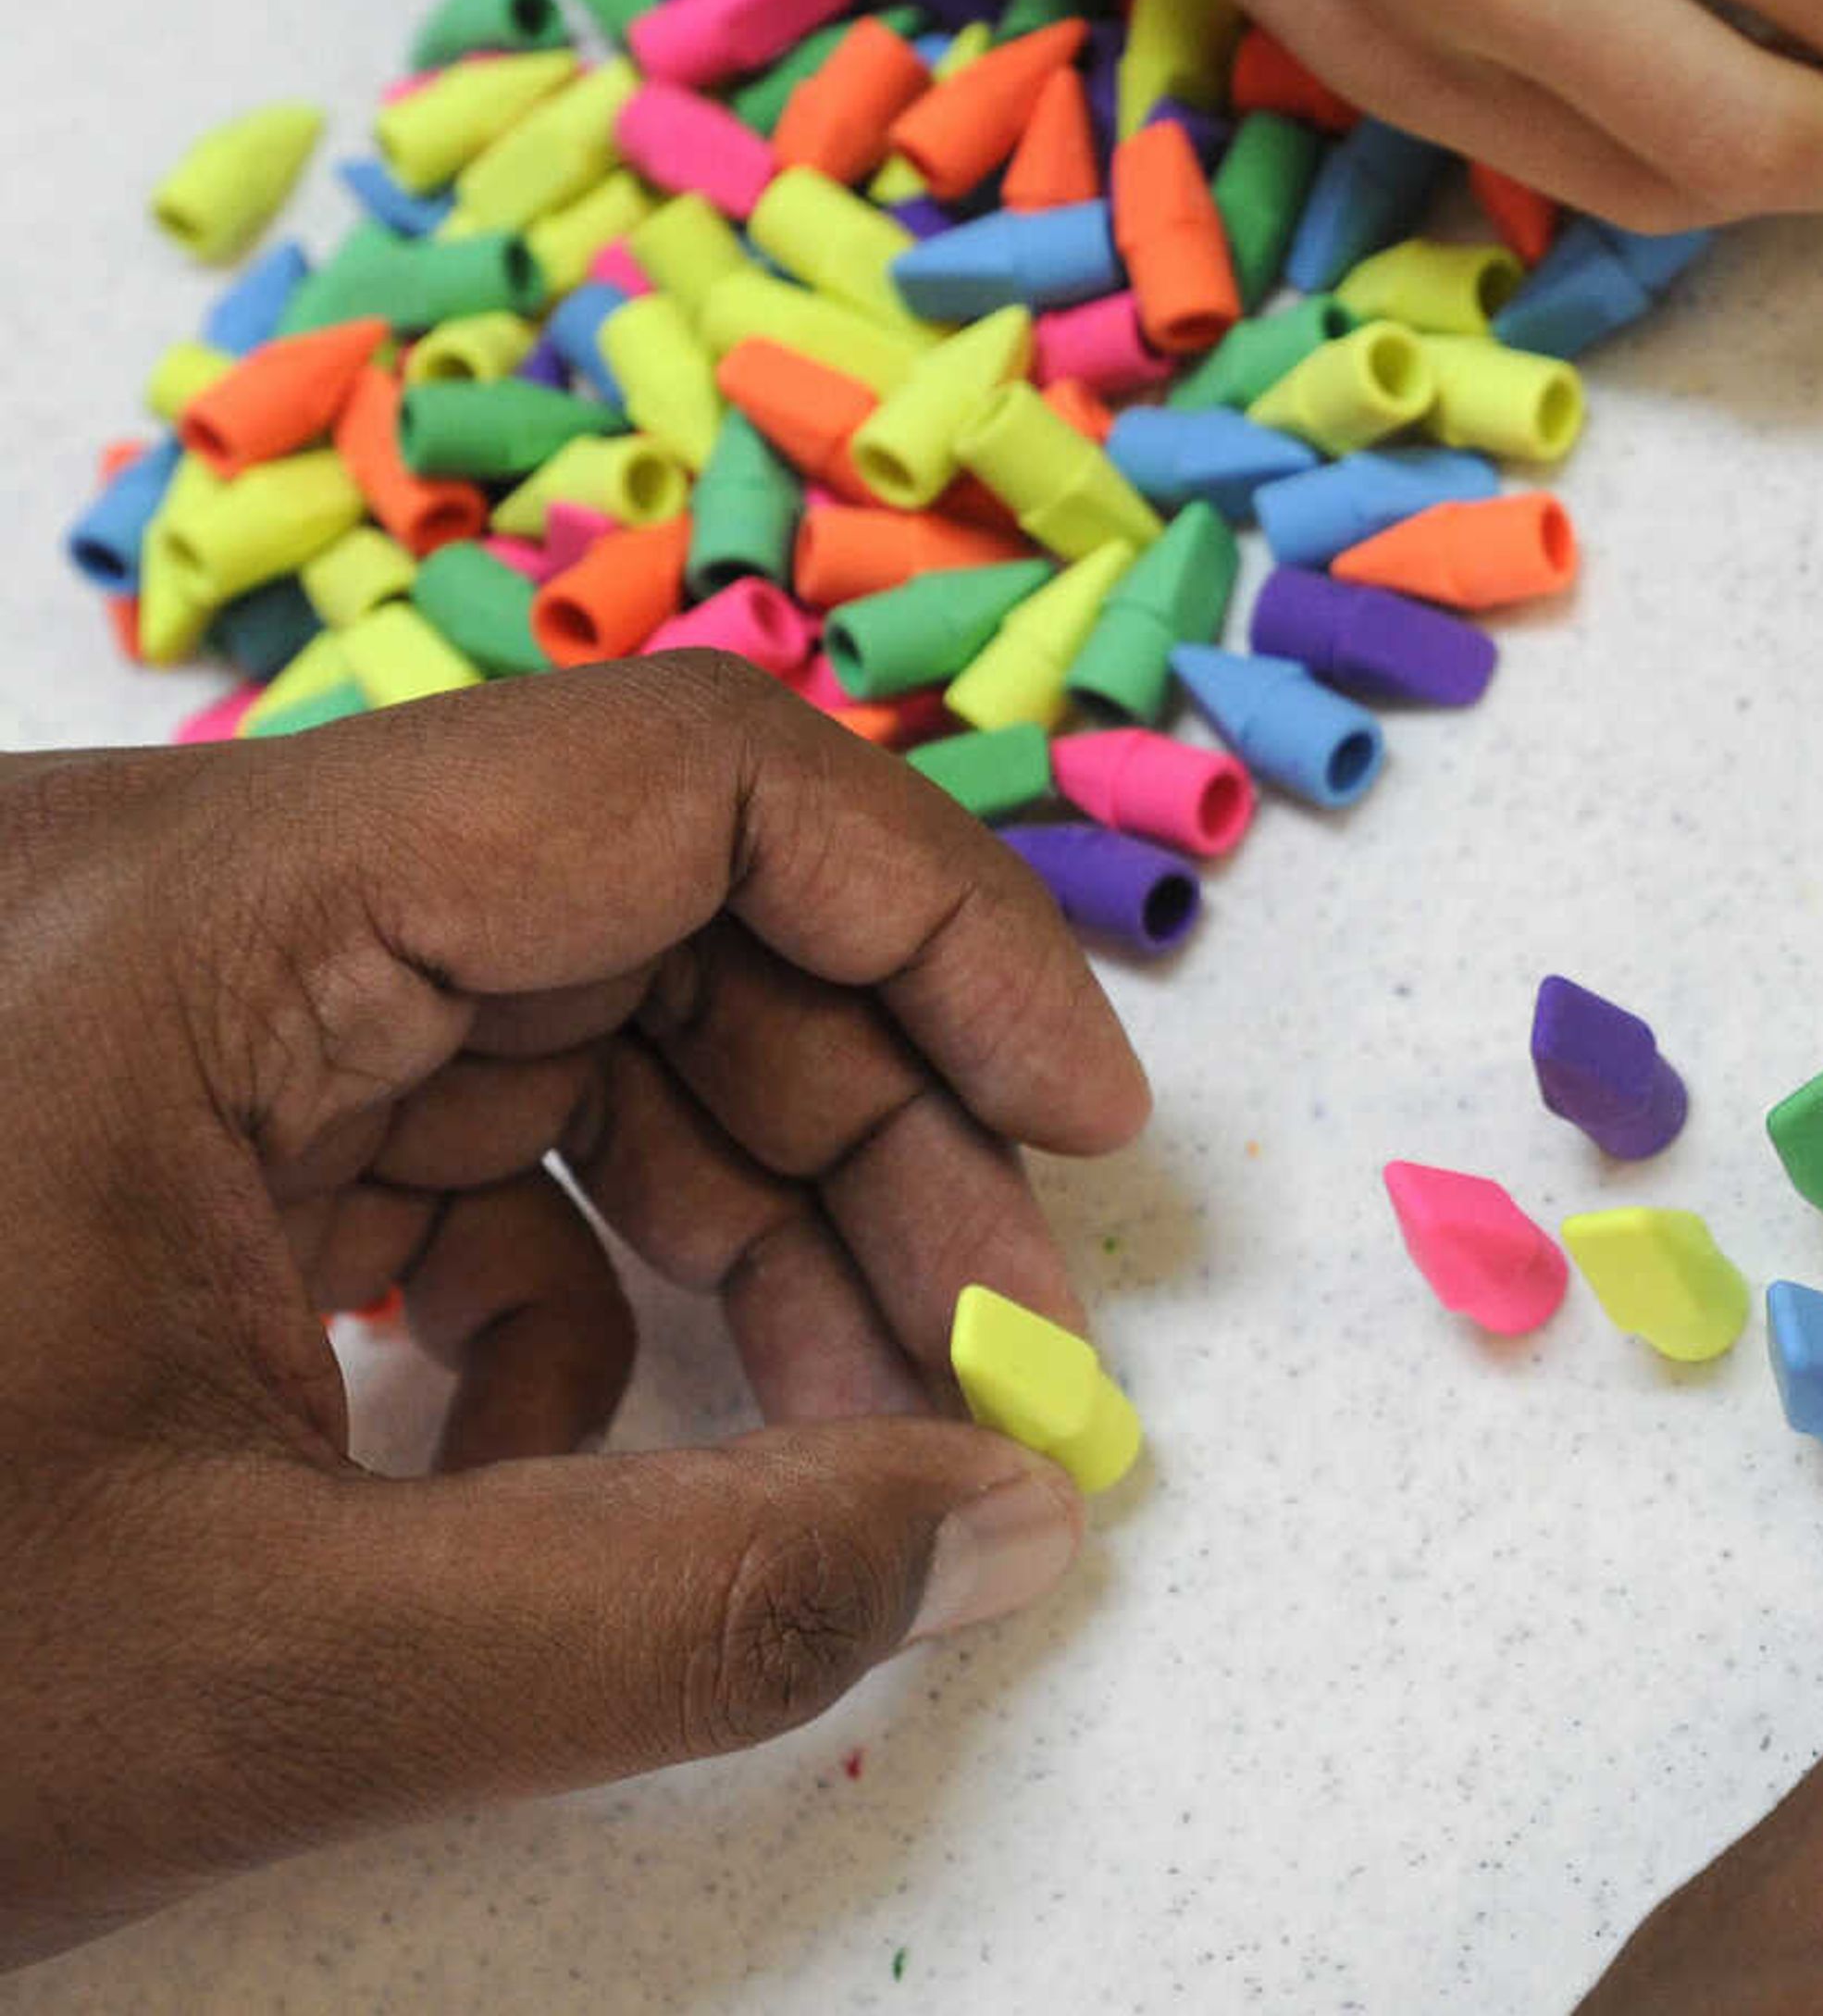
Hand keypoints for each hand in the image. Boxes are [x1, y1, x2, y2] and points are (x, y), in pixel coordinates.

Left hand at [0, 658, 1147, 1968]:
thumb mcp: (274, 1673)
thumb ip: (697, 1607)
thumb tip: (1007, 1526)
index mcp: (189, 925)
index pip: (686, 780)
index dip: (939, 932)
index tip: (1077, 1132)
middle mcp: (174, 904)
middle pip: (649, 909)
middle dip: (863, 1125)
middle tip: (997, 1351)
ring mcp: (141, 1010)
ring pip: (552, 1028)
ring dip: (732, 1214)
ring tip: (845, 1432)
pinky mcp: (117, 1123)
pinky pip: (423, 1133)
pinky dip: (550, 1282)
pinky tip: (546, 1470)